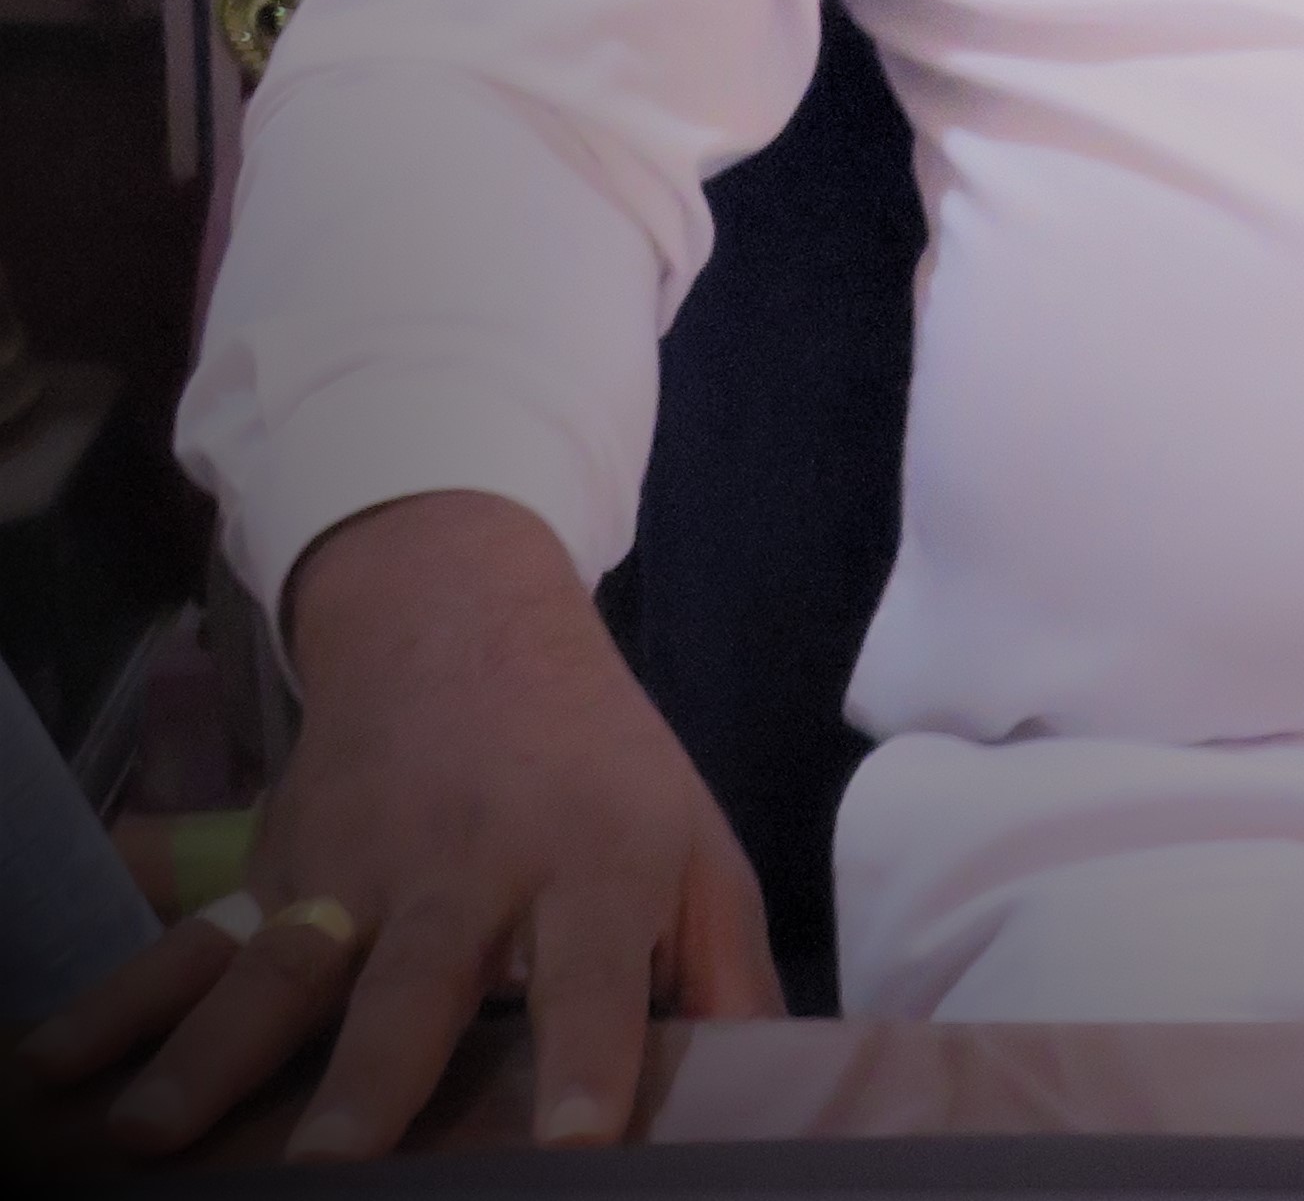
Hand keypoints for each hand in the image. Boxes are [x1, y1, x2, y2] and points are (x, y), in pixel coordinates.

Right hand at [16, 490, 779, 1160]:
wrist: (466, 614)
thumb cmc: (598, 762)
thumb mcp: (689, 842)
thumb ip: (723, 972)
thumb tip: (775, 1090)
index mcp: (590, 861)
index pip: (593, 974)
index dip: (584, 1058)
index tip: (566, 1145)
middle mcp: (469, 863)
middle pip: (418, 981)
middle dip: (372, 1078)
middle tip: (330, 1168)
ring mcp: (355, 863)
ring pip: (280, 967)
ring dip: (212, 1055)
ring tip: (150, 1140)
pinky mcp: (273, 862)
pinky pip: (188, 939)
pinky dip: (117, 1003)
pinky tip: (48, 1066)